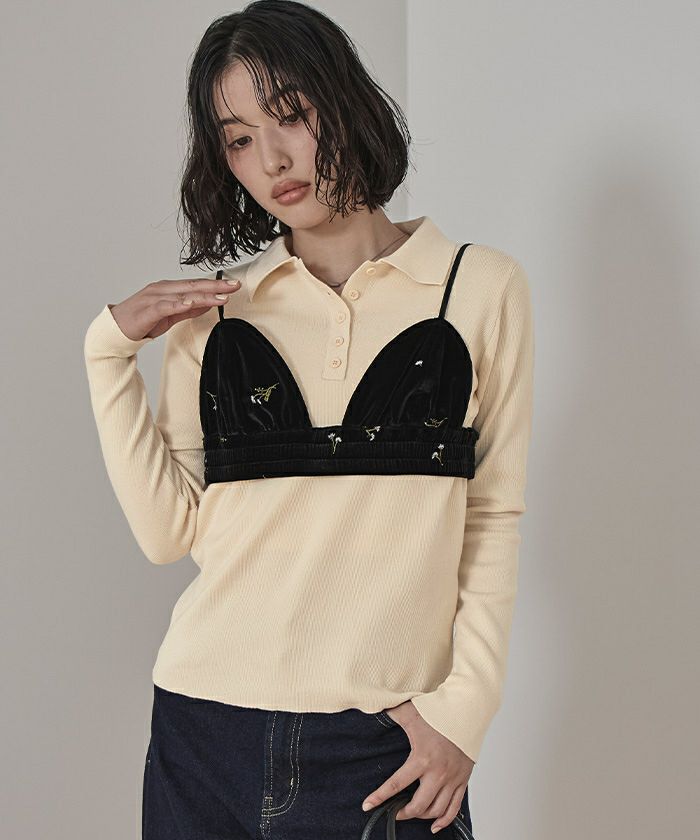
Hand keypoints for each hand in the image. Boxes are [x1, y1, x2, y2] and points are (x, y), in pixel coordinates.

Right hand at [108, 274, 241, 340]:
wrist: (115, 330)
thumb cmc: (142, 321)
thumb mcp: (171, 315)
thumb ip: (188, 309)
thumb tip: (208, 304)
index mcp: (169, 289)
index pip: (196, 285)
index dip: (215, 286)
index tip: (233, 286)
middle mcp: (162, 290)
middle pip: (193, 286)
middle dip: (216, 286)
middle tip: (234, 286)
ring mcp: (154, 298)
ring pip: (183, 294)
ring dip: (203, 295)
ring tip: (221, 297)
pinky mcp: (147, 310)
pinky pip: (165, 306)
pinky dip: (179, 304)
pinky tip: (191, 303)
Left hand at [361, 700, 474, 834]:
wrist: (467, 712)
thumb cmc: (439, 712)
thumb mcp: (410, 712)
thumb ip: (391, 713)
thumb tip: (374, 706)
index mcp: (422, 758)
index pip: (396, 783)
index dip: (380, 797)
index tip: (367, 805)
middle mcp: (438, 772)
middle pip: (419, 805)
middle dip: (403, 812)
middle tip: (394, 811)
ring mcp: (452, 778)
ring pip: (436, 810)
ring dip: (422, 817)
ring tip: (411, 813)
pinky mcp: (463, 780)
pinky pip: (454, 808)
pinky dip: (444, 821)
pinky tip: (435, 826)